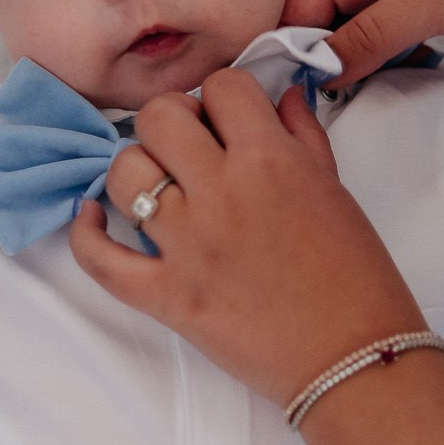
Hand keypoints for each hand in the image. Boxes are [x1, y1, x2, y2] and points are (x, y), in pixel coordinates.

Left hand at [69, 71, 430, 408]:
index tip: (228, 121)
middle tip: (190, 150)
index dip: (222, 98)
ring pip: (124, 173)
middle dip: (174, 123)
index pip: (220, 86)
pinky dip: (87, 234)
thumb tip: (280, 94)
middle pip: (160, 118)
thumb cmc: (356, 276)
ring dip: (137, 172)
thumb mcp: (337, 190)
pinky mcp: (164, 295)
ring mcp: (186, 244)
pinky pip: (99, 257)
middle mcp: (222, 191)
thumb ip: (304, 135)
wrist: (351, 358)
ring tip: (158, 189)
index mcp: (271, 160)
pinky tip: (95, 218)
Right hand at [282, 0, 443, 86]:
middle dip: (321, 63)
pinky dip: (391, 55)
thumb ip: (369, 36)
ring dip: (358, 63)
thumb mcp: (433, 2)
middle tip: (339, 106)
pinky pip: (388, 30)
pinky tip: (409, 73)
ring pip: (354, 29)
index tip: (294, 97)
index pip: (293, 7)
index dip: (285, 52)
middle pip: (318, 20)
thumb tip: (315, 69)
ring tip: (372, 95)